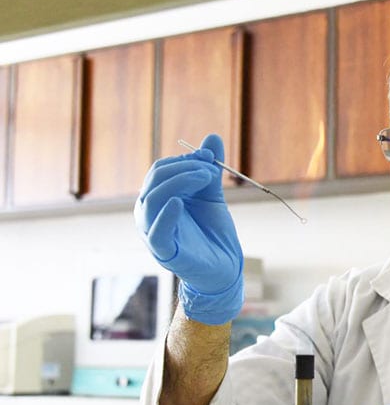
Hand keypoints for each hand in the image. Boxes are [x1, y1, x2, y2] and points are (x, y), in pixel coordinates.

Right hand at [134, 133, 243, 324]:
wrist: (225, 266)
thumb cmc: (213, 232)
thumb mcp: (212, 195)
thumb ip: (209, 169)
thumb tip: (213, 137)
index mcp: (157, 198)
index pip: (161, 170)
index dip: (185, 160)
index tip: (210, 157)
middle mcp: (149, 213)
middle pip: (155, 180)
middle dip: (184, 168)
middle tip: (211, 168)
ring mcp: (154, 232)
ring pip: (152, 200)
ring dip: (179, 182)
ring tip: (205, 177)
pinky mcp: (164, 251)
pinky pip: (157, 232)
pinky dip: (165, 215)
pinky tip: (179, 203)